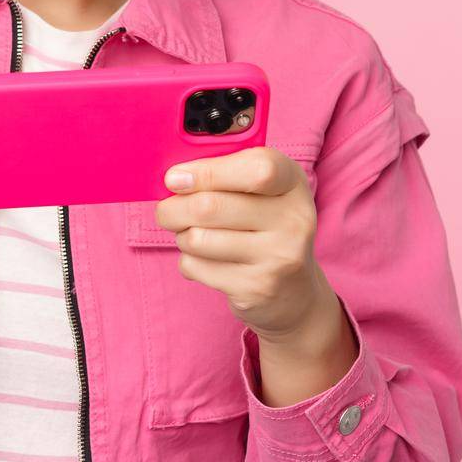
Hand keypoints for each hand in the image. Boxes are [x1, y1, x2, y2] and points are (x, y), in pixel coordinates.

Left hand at [154, 145, 343, 344]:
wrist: (295, 293)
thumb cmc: (264, 225)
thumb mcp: (261, 189)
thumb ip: (225, 172)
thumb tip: (176, 179)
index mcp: (292, 183)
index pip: (258, 168)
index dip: (208, 171)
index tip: (175, 179)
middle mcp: (294, 220)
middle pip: (211, 207)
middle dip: (174, 208)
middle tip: (166, 211)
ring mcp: (278, 257)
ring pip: (197, 239)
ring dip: (181, 236)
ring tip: (192, 236)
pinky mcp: (256, 289)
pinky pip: (197, 267)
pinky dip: (189, 262)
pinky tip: (206, 261)